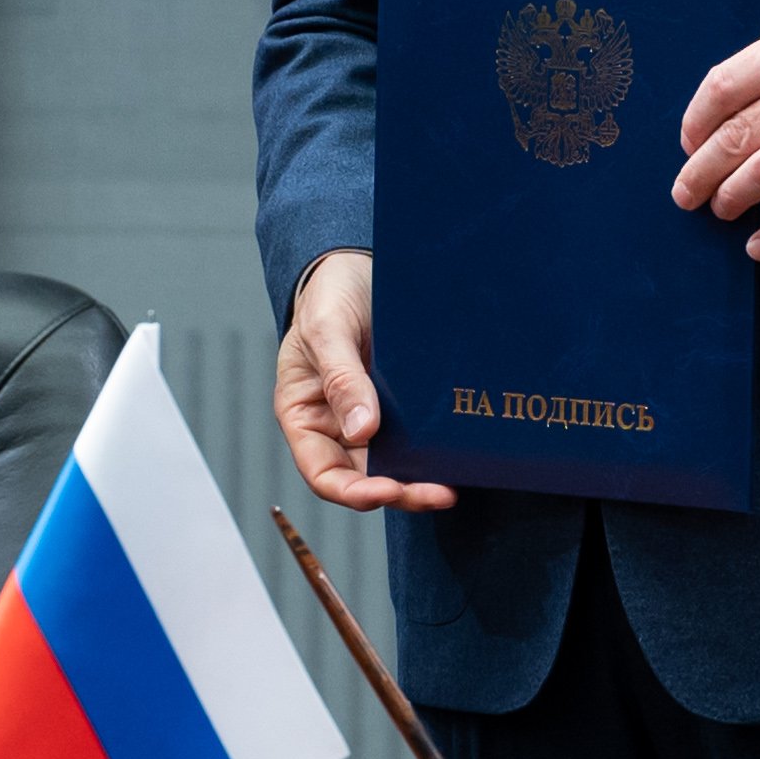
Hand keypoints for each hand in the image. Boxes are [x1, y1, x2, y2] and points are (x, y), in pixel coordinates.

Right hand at [272, 250, 456, 514]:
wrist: (358, 265)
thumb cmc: (329, 294)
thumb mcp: (328, 331)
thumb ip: (341, 379)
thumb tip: (361, 431)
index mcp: (304, 415)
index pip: (323, 474)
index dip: (353, 492)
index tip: (387, 490)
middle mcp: (335, 425)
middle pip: (364, 479)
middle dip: (400, 492)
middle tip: (437, 493)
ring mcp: (370, 418)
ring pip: (393, 467)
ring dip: (420, 480)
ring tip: (452, 484)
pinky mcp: (400, 407)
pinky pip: (415, 441)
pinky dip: (433, 454)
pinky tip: (455, 455)